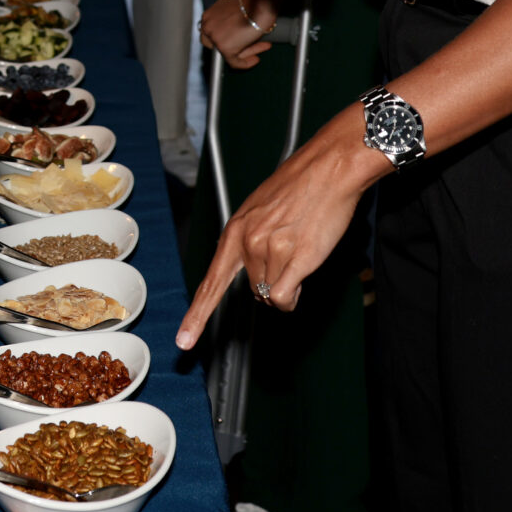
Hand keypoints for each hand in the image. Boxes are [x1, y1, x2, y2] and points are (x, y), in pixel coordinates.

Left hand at [177, 108, 375, 348]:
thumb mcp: (259, 211)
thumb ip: (249, 242)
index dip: (196, 315)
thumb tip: (255, 277)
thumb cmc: (298, 188)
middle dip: (271, 281)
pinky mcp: (296, 258)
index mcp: (235, 231)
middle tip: (289, 250)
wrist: (328, 169)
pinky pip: (287, 298)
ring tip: (301, 247)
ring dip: (289, 282)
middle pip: (253, 290)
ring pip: (273, 294)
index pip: (211, 282)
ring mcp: (270, 250)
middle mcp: (247, 242)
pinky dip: (294, 295)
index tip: (184, 342)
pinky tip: (304, 267)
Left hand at [198, 0, 273, 67]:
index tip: (239, 38)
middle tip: (247, 45)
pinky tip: (255, 59)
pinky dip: (246, 63)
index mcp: (208, 15)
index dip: (226, 36)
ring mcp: (215, 38)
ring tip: (262, 46)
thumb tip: (239, 18)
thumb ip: (231, 13)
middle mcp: (208, 27)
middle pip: (215, 43)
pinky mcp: (224, 48)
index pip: (212, 31)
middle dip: (232, 45)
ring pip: (228, 53)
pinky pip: (234, 62)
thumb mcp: (235, 3)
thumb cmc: (252, 0)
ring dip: (246, 51)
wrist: (258, 3)